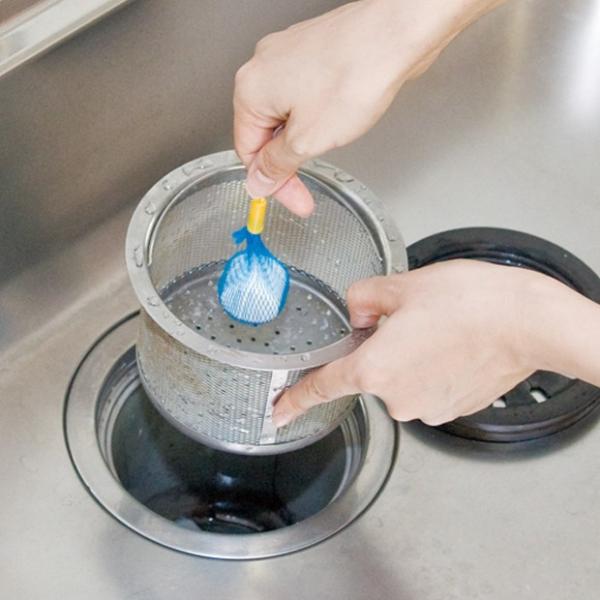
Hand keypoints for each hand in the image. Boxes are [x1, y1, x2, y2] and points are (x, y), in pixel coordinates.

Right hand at [234, 0, 501, 214]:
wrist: (396, 33)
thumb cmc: (355, 73)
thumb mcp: (307, 139)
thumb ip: (277, 164)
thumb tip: (258, 181)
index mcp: (251, 89)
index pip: (248, 151)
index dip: (271, 182)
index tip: (293, 199)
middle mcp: (264, 67)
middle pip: (265, 133)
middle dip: (288, 163)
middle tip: (309, 189)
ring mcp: (290, 57)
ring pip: (286, 115)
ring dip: (303, 140)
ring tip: (330, 142)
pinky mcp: (314, 54)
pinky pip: (305, 96)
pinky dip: (316, 116)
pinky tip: (336, 121)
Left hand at [272, 260, 599, 426]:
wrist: (526, 322)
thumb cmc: (470, 303)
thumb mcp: (402, 285)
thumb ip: (363, 299)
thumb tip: (358, 312)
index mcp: (374, 368)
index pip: (322, 387)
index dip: (294, 400)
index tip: (279, 413)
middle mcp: (396, 397)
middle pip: (370, 372)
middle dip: (380, 348)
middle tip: (410, 321)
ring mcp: (426, 408)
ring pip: (400, 378)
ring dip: (409, 358)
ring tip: (439, 332)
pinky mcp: (451, 409)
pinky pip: (426, 386)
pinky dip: (430, 369)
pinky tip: (451, 346)